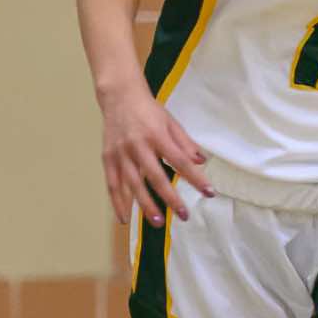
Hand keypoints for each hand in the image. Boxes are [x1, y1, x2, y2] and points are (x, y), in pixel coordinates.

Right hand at [100, 82, 213, 226]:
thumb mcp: (171, 122)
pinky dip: (117, 202)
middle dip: (170, 198)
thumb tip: (202, 162)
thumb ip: (186, 143)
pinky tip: (124, 217)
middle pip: (155, 176)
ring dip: (145, 205)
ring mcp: (120, 153)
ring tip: (158, 222)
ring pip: (133, 184)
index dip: (196, 178)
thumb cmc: (148, 110)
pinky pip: (112, 185)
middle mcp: (137, 145)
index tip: (209, 192)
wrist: (119, 96)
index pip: (180, 161)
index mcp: (157, 135)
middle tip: (184, 215)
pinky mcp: (108, 158)